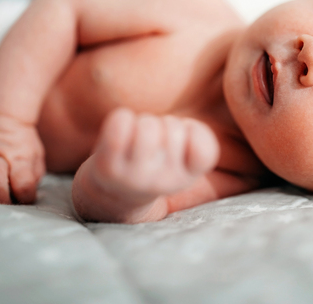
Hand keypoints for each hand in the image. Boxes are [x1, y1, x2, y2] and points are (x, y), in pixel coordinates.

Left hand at [89, 108, 219, 203]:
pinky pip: (121, 123)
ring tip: (135, 138)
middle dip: (161, 124)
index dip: (193, 130)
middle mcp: (163, 182)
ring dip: (141, 122)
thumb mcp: (185, 160)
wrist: (114, 194)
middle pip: (173, 126)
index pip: (205, 151)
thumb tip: (189, 125)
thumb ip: (199, 141)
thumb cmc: (157, 163)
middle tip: (151, 140)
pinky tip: (119, 133)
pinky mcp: (108, 167)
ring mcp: (135, 177)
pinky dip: (120, 118)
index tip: (181, 136)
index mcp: (186, 178)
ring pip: (147, 124)